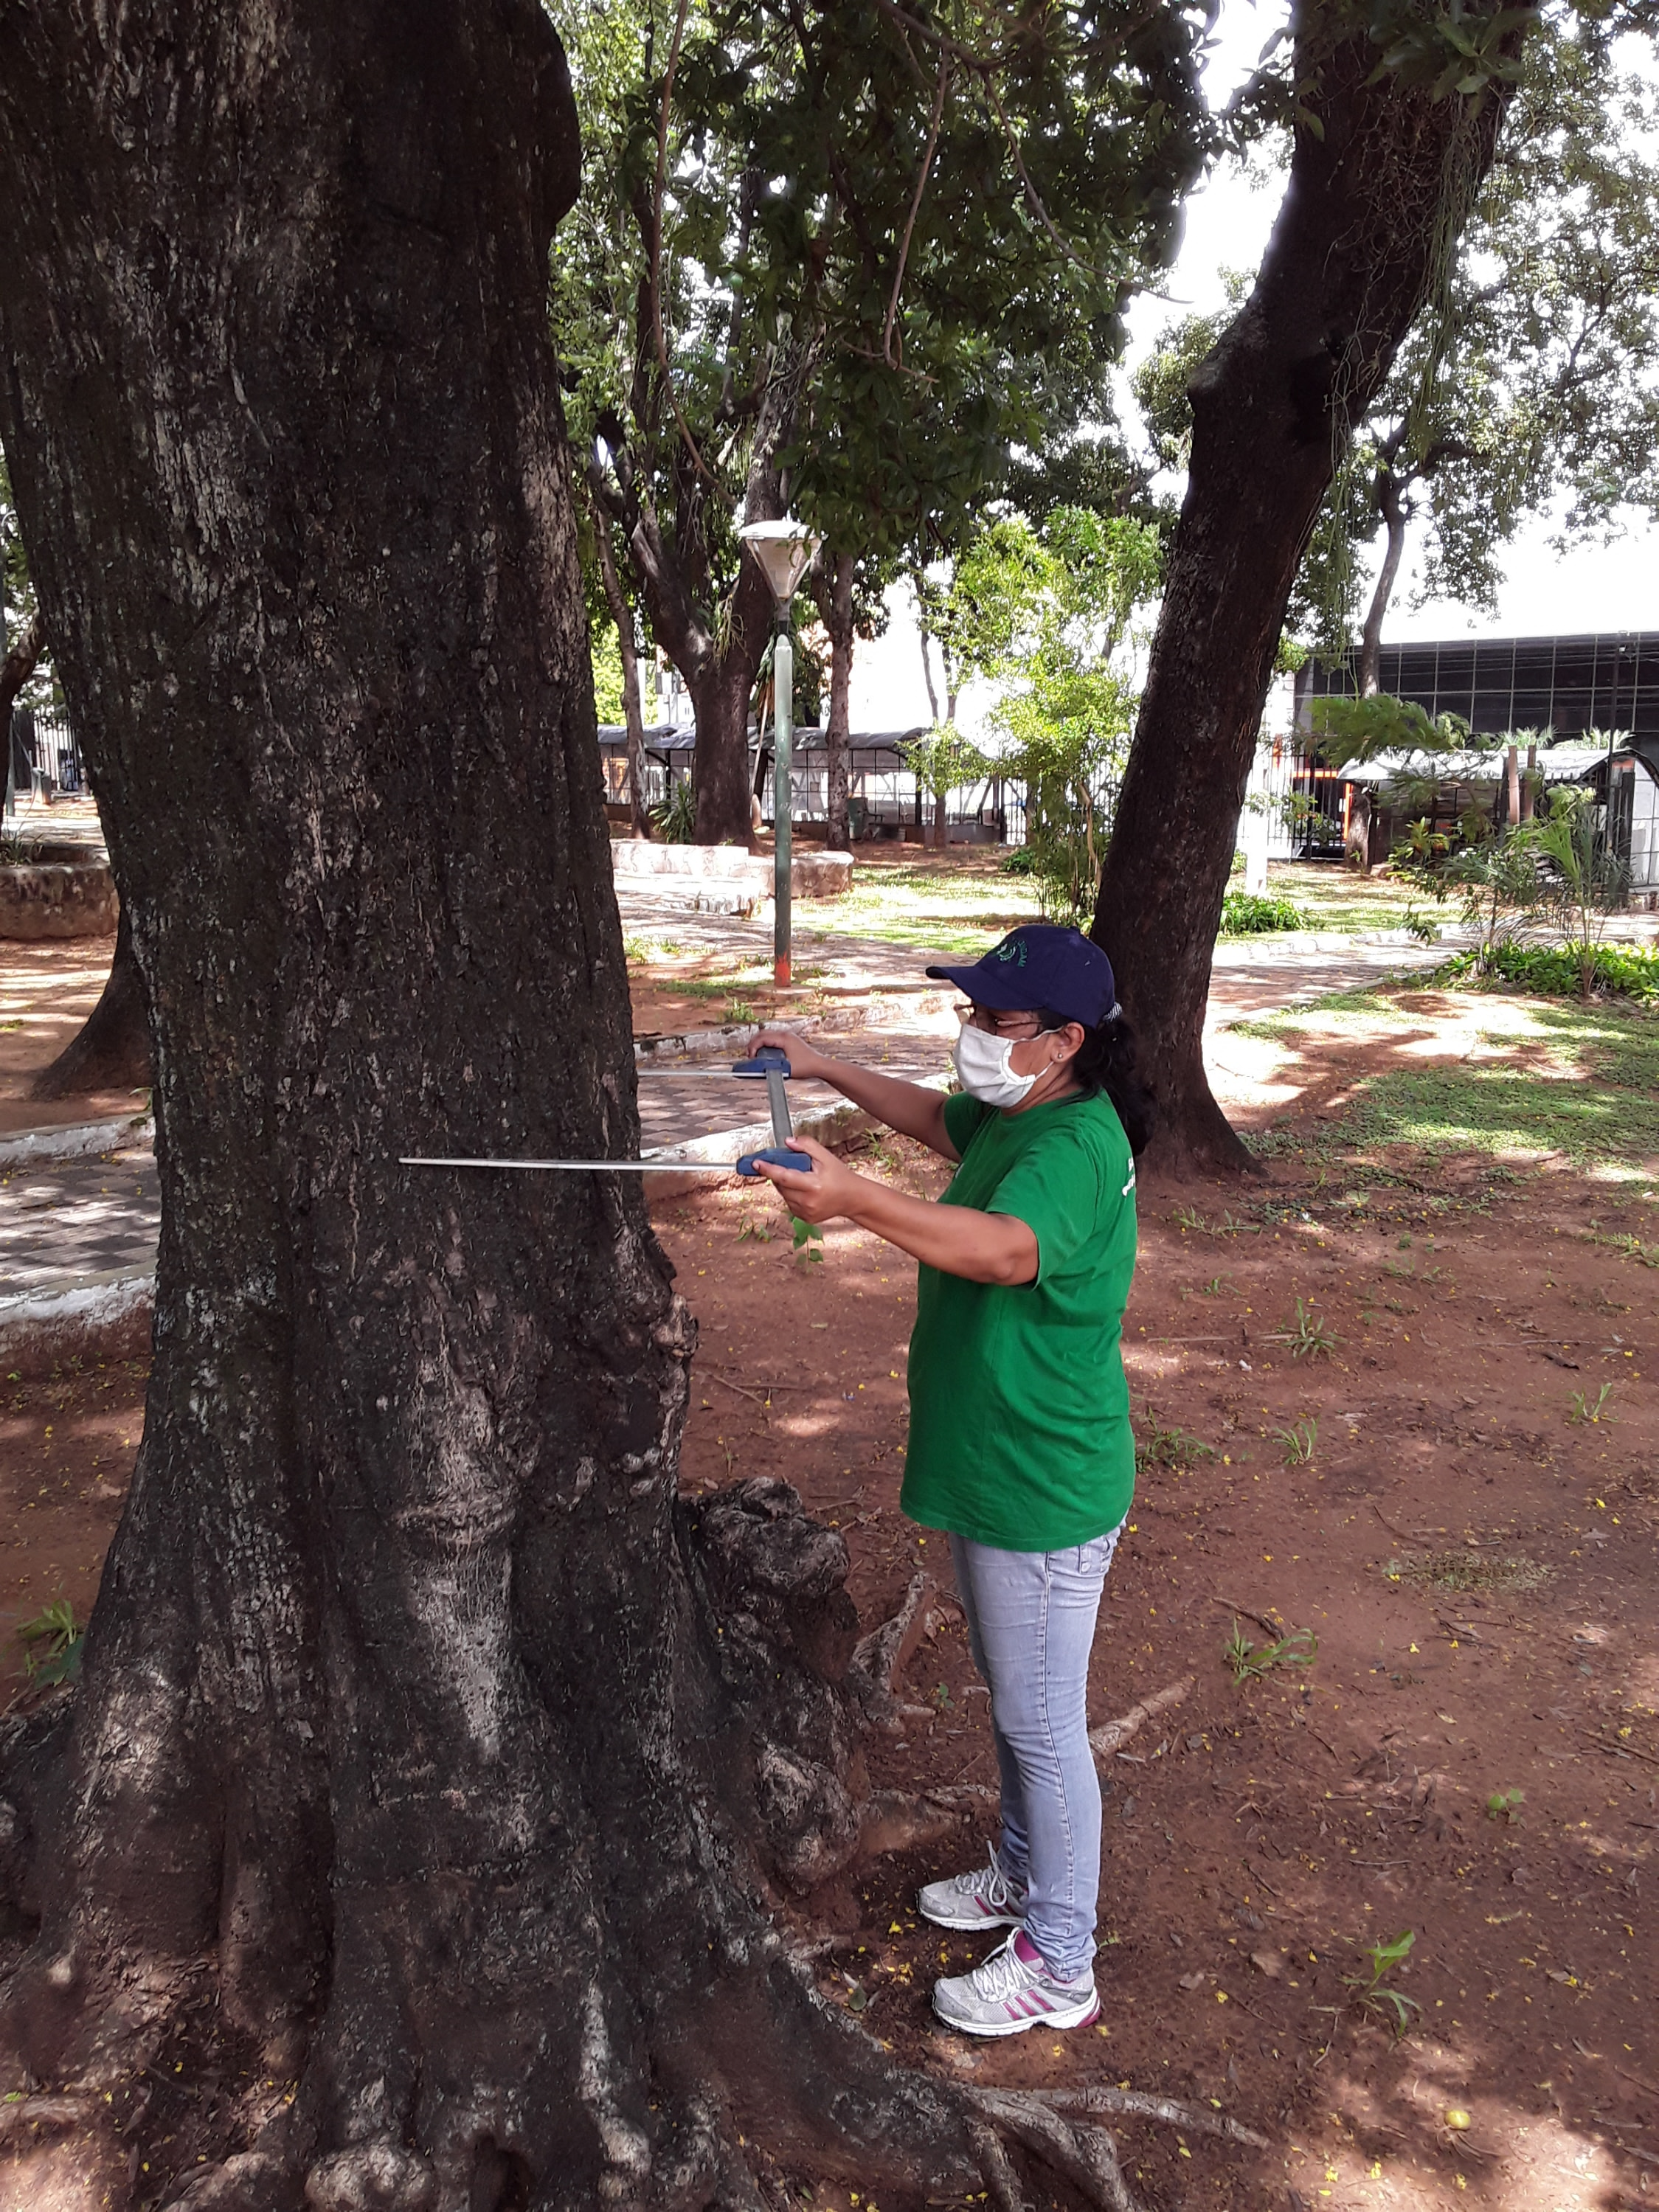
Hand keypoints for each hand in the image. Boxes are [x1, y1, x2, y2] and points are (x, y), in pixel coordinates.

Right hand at [747, 1026, 835, 1082]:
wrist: (820, 1065)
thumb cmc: (806, 1067)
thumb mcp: (786, 1068)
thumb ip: (770, 1066)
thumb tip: (757, 1066)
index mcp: (784, 1038)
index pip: (762, 1038)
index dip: (753, 1047)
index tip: (750, 1057)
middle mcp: (785, 1035)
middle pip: (763, 1034)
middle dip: (753, 1044)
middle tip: (749, 1056)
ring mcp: (788, 1037)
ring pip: (767, 1035)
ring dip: (759, 1044)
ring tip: (755, 1055)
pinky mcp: (790, 1041)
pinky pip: (773, 1039)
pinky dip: (766, 1044)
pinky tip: (764, 1054)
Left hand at [749, 1135, 863, 1223]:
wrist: (853, 1198)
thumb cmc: (840, 1176)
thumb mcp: (826, 1157)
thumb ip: (806, 1145)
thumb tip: (787, 1141)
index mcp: (813, 1185)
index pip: (784, 1177)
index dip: (768, 1169)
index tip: (756, 1163)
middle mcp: (808, 1201)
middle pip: (782, 1185)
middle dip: (781, 1174)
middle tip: (793, 1167)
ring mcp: (806, 1212)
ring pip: (784, 1195)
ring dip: (786, 1185)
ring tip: (804, 1180)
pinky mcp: (805, 1218)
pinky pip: (790, 1203)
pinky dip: (792, 1195)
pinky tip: (806, 1191)